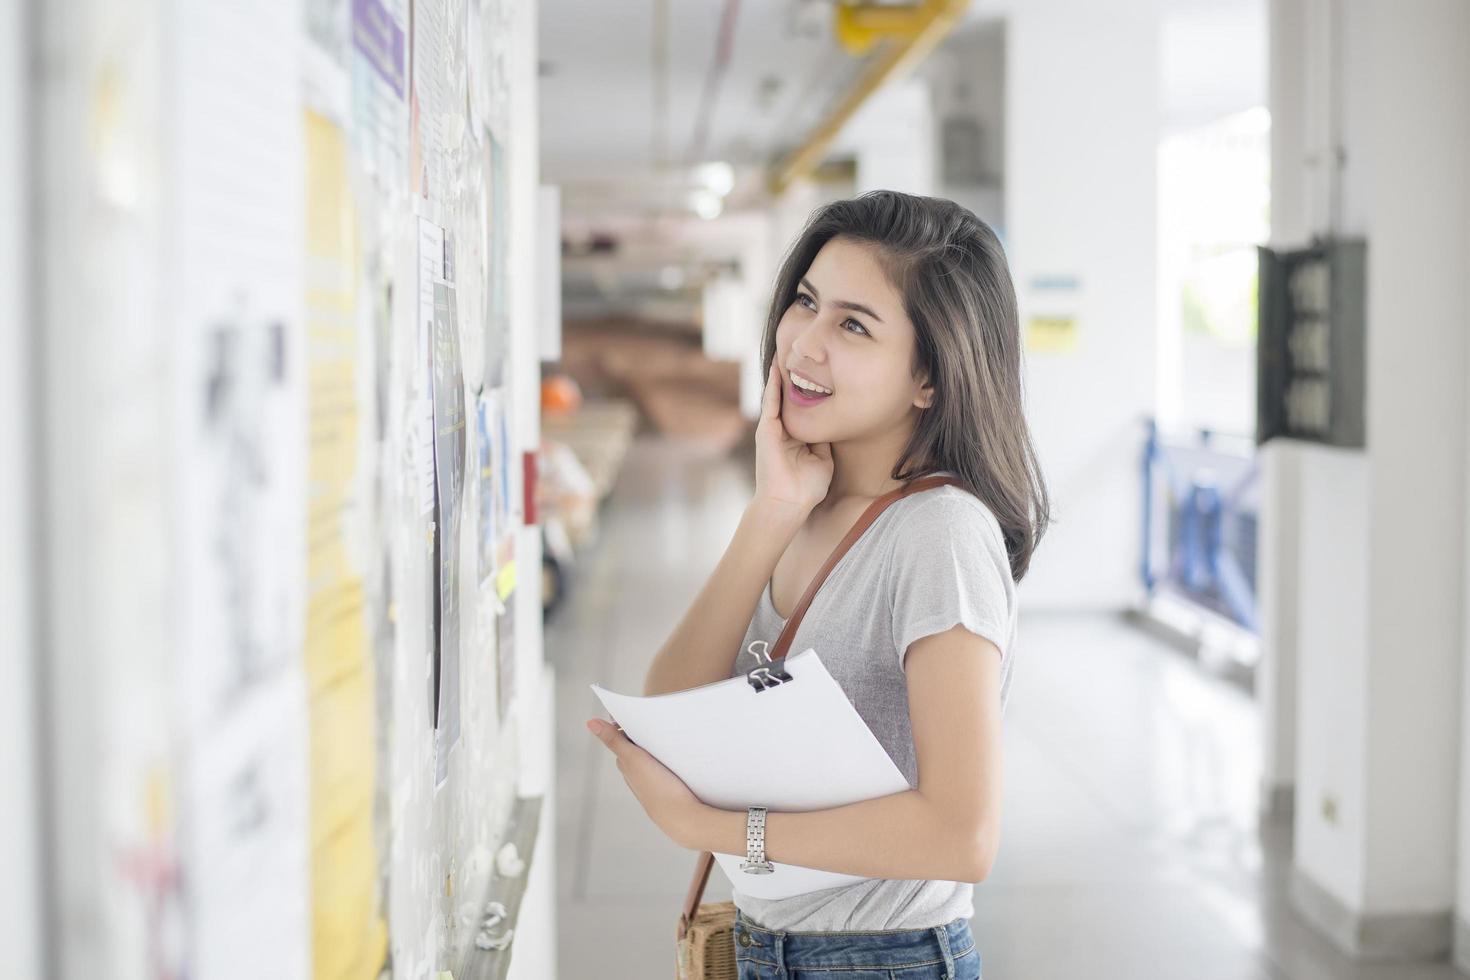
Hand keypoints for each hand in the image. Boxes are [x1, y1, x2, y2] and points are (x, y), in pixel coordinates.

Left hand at [587, 718, 705, 848]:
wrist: (682, 817)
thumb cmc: (656, 788)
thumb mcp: (633, 758)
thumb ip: (613, 740)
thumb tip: (590, 722)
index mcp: (625, 763)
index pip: (623, 735)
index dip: (628, 722)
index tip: (638, 709)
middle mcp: (635, 771)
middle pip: (636, 743)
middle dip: (643, 730)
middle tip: (656, 717)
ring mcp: (651, 779)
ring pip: (651, 754)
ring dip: (656, 742)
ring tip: (668, 731)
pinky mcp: (666, 784)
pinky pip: (663, 763)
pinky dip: (666, 754)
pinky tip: (676, 751)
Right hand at [754, 360, 832, 516]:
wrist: (788, 504)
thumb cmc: (806, 488)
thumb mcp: (823, 458)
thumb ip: (824, 440)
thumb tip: (833, 423)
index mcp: (796, 435)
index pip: (803, 406)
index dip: (810, 388)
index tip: (820, 369)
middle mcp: (783, 429)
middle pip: (789, 396)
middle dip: (796, 375)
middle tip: (803, 351)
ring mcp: (773, 428)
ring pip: (778, 394)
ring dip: (782, 373)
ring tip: (789, 349)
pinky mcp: (766, 429)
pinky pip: (771, 401)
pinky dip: (774, 383)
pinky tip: (779, 365)